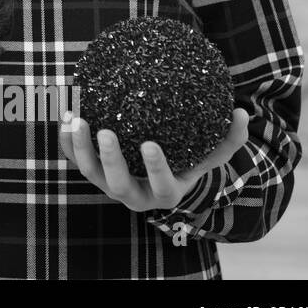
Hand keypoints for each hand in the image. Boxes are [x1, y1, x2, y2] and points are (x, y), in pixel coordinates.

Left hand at [58, 108, 249, 212]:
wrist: (162, 175)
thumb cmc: (189, 161)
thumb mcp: (210, 155)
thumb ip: (229, 138)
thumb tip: (243, 113)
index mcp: (166, 193)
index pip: (162, 186)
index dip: (155, 169)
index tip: (150, 145)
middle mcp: (135, 194)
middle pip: (117, 184)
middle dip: (109, 159)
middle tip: (105, 131)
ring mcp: (110, 185)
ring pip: (89, 172)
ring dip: (79, 147)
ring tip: (76, 118)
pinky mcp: (93, 172)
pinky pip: (74, 159)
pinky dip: (66, 140)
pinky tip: (64, 115)